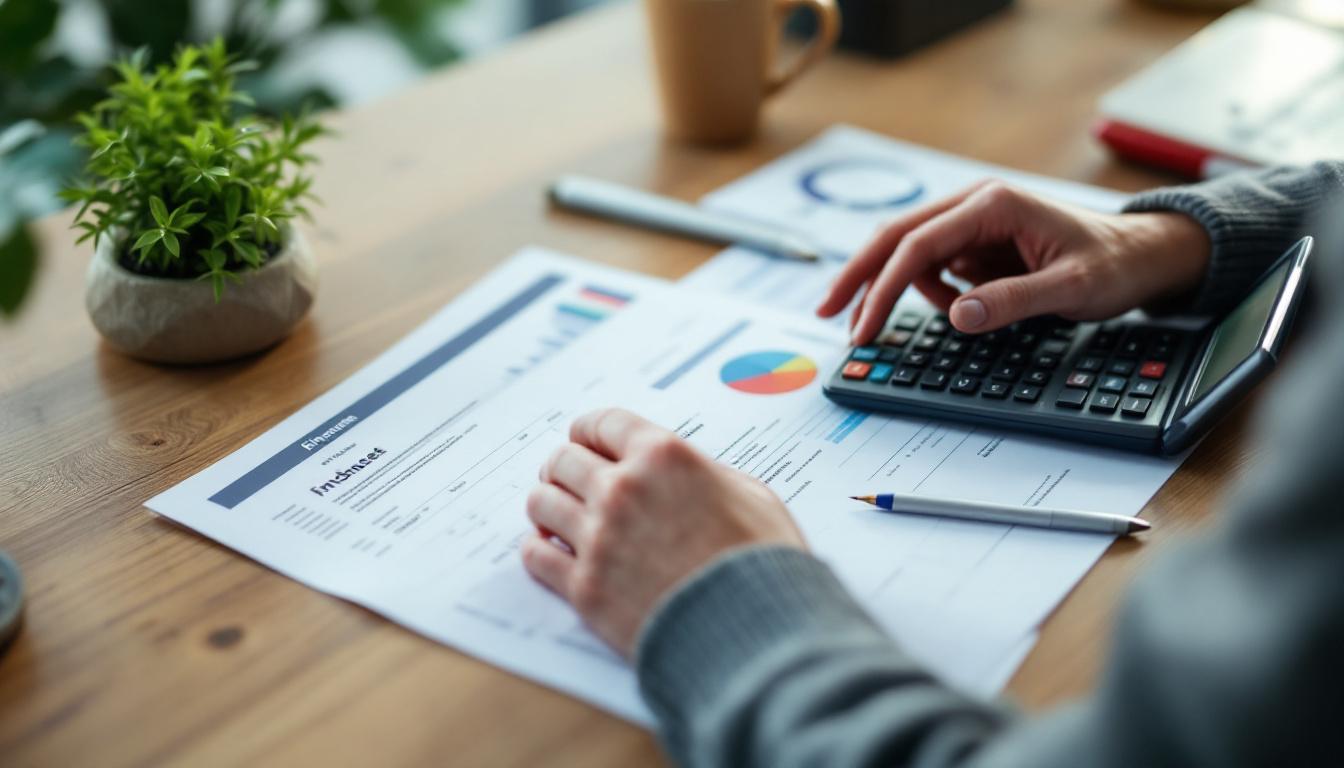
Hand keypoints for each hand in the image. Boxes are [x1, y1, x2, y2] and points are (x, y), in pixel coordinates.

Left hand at [521, 408, 805, 657]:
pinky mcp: (585, 589)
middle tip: (569, 480)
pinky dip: (539, 549)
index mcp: (664, 457)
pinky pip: (535, 556)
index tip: (585, 440)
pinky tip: (552, 551)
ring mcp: (599, 539)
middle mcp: (623, 490)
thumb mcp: (751, 495)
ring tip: (558, 517)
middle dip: (565, 467)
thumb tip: (681, 475)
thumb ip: (704, 473)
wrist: (756, 636)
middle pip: (562, 460)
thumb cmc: (763, 564)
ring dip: (548, 506)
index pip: (602, 423)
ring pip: (541, 504)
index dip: (590, 431)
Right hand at [816, 180, 1211, 344]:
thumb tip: (957, 316)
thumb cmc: (1113, 265)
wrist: (1141, 255)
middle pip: (895, 237)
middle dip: (859, 277)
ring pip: (908, 252)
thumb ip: (1012, 301)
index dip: (881, 288)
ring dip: (894, 290)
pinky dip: (928, 291)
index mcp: (993, 205)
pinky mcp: (976, 241)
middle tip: (828, 314)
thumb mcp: (1071, 289)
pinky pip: (934, 266)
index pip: (917, 245)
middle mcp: (975, 204)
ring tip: (896, 324)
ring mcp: (973, 222)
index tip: (861, 328)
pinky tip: (955, 309)